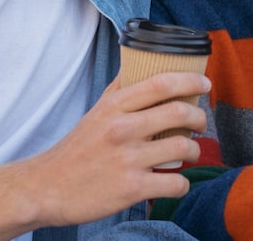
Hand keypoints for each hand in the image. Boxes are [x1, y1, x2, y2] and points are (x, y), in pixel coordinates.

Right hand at [19, 71, 209, 227]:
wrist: (47, 187)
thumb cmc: (77, 148)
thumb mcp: (96, 111)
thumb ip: (120, 90)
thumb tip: (140, 64)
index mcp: (114, 107)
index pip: (161, 83)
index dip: (190, 80)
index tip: (204, 84)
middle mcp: (122, 129)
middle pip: (179, 113)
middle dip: (199, 118)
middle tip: (200, 123)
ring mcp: (127, 160)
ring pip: (182, 148)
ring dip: (194, 151)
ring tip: (189, 152)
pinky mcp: (131, 188)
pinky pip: (174, 183)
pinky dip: (182, 184)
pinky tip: (176, 182)